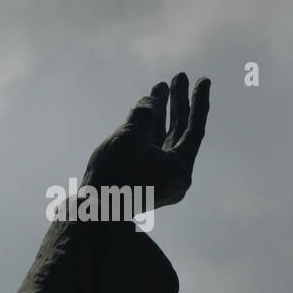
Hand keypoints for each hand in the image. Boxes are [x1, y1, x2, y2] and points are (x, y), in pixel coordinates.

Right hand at [82, 72, 210, 209]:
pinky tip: (139, 116)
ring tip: (156, 90)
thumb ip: (143, 113)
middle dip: (176, 105)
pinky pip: (146, 151)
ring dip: (158, 115)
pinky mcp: (136, 182)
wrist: (88, 213)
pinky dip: (144, 131)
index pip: (195, 129)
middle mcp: (171, 177)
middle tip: (176, 78)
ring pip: (161, 141)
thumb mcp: (130, 137)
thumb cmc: (112, 176)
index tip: (203, 80)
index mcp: (179, 170)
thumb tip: (150, 101)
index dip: (198, 101)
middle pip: (179, 133)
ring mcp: (154, 181)